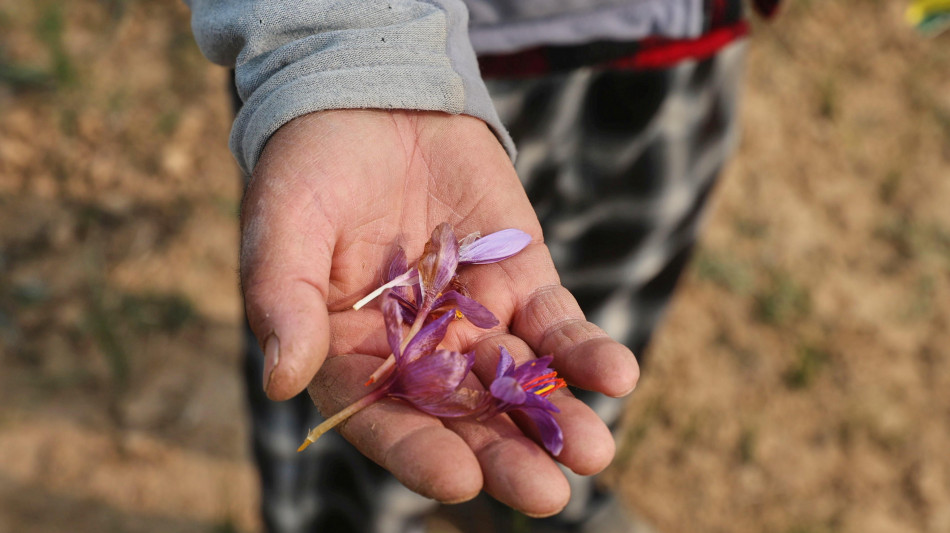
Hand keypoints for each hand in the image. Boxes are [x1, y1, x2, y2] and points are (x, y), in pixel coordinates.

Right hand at [241, 109, 639, 515]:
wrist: (370, 98)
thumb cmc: (308, 167)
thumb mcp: (282, 226)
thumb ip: (279, 302)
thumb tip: (280, 383)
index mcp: (352, 354)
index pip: (384, 419)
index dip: (417, 453)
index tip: (459, 480)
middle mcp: (418, 350)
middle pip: (462, 416)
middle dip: (504, 454)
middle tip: (546, 493)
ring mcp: (475, 316)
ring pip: (517, 380)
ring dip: (556, 417)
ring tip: (593, 451)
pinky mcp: (521, 276)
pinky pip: (556, 322)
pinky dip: (584, 349)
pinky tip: (617, 374)